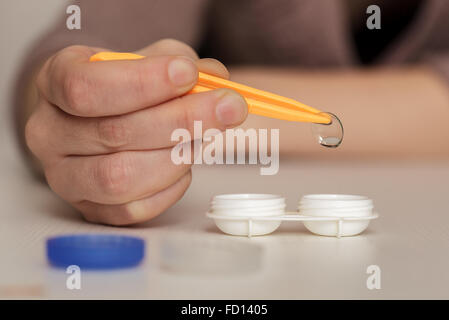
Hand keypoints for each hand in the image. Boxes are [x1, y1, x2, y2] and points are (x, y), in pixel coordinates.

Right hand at [25, 39, 247, 224]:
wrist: (96, 119)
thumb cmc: (123, 88)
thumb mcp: (146, 61)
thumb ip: (179, 64)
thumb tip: (216, 80)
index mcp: (55, 84)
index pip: (86, 87)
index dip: (142, 82)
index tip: (188, 74)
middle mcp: (50, 133)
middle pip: (114, 133)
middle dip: (181, 120)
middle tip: (229, 108)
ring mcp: (66, 177)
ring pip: (122, 177)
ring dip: (177, 157)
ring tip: (205, 138)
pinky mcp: (91, 209)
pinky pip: (134, 209)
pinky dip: (170, 187)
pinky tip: (184, 165)